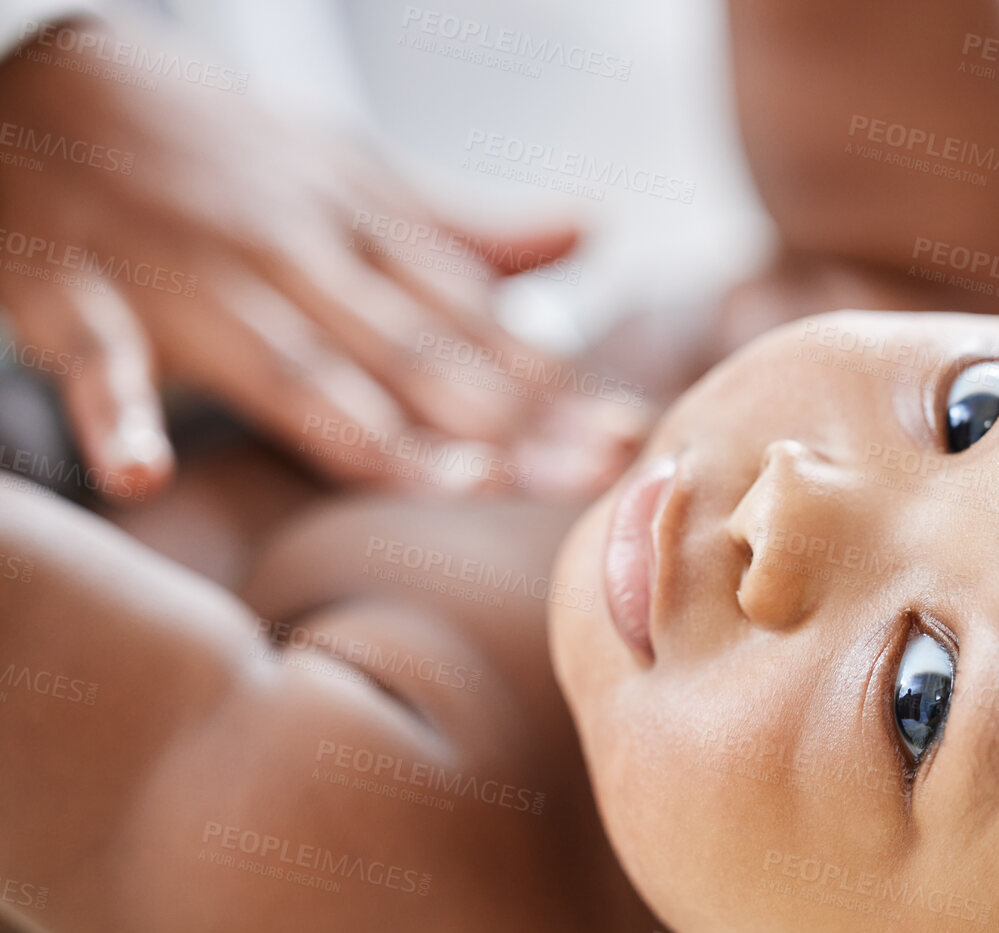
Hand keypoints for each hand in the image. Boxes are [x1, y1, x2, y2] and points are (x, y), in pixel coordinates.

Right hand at [0, 16, 583, 498]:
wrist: (38, 72)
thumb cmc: (217, 149)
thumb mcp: (348, 176)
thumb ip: (465, 229)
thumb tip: (591, 233)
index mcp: (359, 228)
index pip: (472, 319)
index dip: (552, 385)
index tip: (630, 436)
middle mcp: (292, 253)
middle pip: (411, 351)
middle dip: (504, 419)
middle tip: (588, 475)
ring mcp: (185, 276)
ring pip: (289, 367)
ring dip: (368, 426)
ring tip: (450, 485)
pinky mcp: (73, 292)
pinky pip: (95, 361)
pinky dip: (116, 415)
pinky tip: (141, 478)